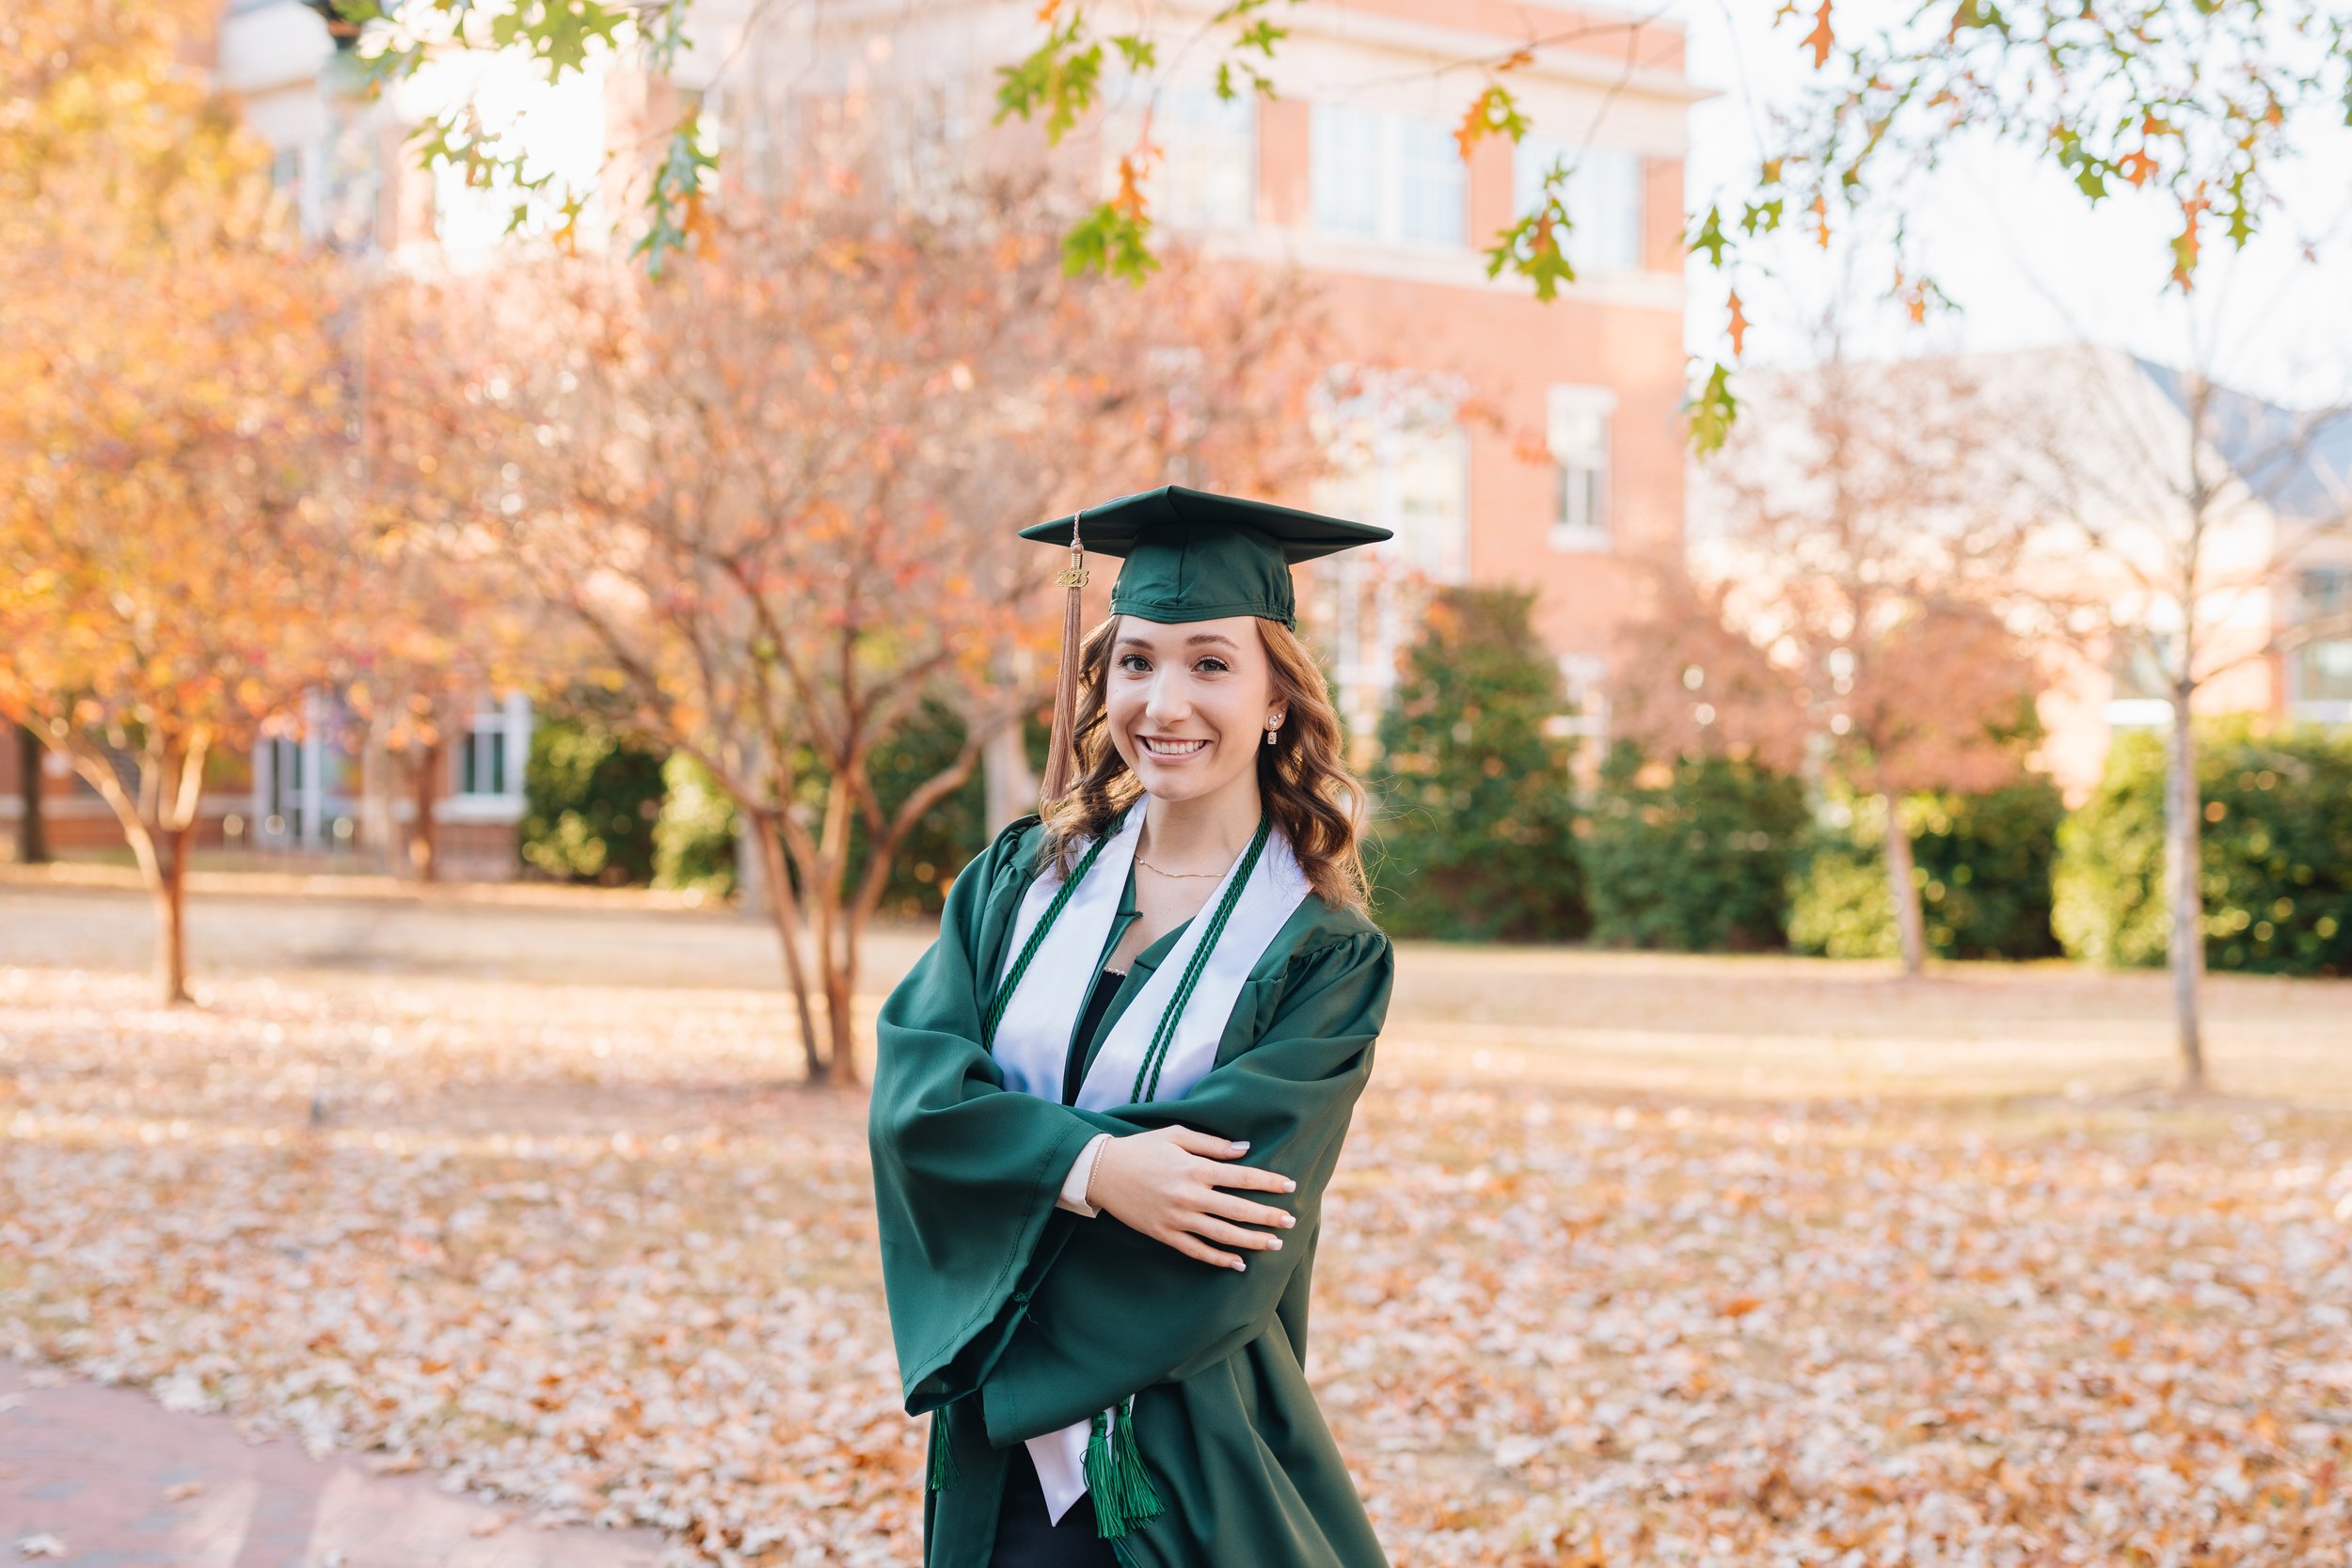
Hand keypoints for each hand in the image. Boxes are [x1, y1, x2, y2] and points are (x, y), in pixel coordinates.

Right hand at [1088, 1125, 1298, 1270]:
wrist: (1102, 1172)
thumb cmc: (1142, 1148)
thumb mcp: (1177, 1135)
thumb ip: (1212, 1144)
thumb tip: (1245, 1150)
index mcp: (1195, 1169)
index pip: (1241, 1177)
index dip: (1268, 1182)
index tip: (1290, 1186)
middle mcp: (1189, 1196)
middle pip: (1238, 1209)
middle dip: (1267, 1216)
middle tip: (1291, 1221)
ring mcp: (1177, 1219)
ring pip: (1222, 1234)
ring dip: (1250, 1240)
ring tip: (1273, 1244)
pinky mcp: (1164, 1234)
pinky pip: (1196, 1251)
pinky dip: (1218, 1259)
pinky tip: (1237, 1264)